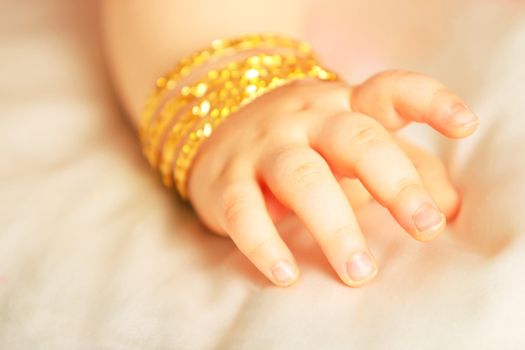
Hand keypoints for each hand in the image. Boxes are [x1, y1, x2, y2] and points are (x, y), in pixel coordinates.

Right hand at [186, 70, 478, 286]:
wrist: (218, 133)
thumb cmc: (304, 144)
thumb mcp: (355, 145)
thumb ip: (406, 167)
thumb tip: (449, 206)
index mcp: (345, 106)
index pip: (390, 91)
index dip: (429, 102)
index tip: (465, 125)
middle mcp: (306, 119)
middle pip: (354, 140)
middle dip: (393, 182)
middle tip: (425, 226)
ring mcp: (264, 146)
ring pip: (302, 178)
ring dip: (334, 226)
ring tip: (360, 271)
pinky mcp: (226, 179)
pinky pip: (244, 211)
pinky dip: (265, 244)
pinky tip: (287, 275)